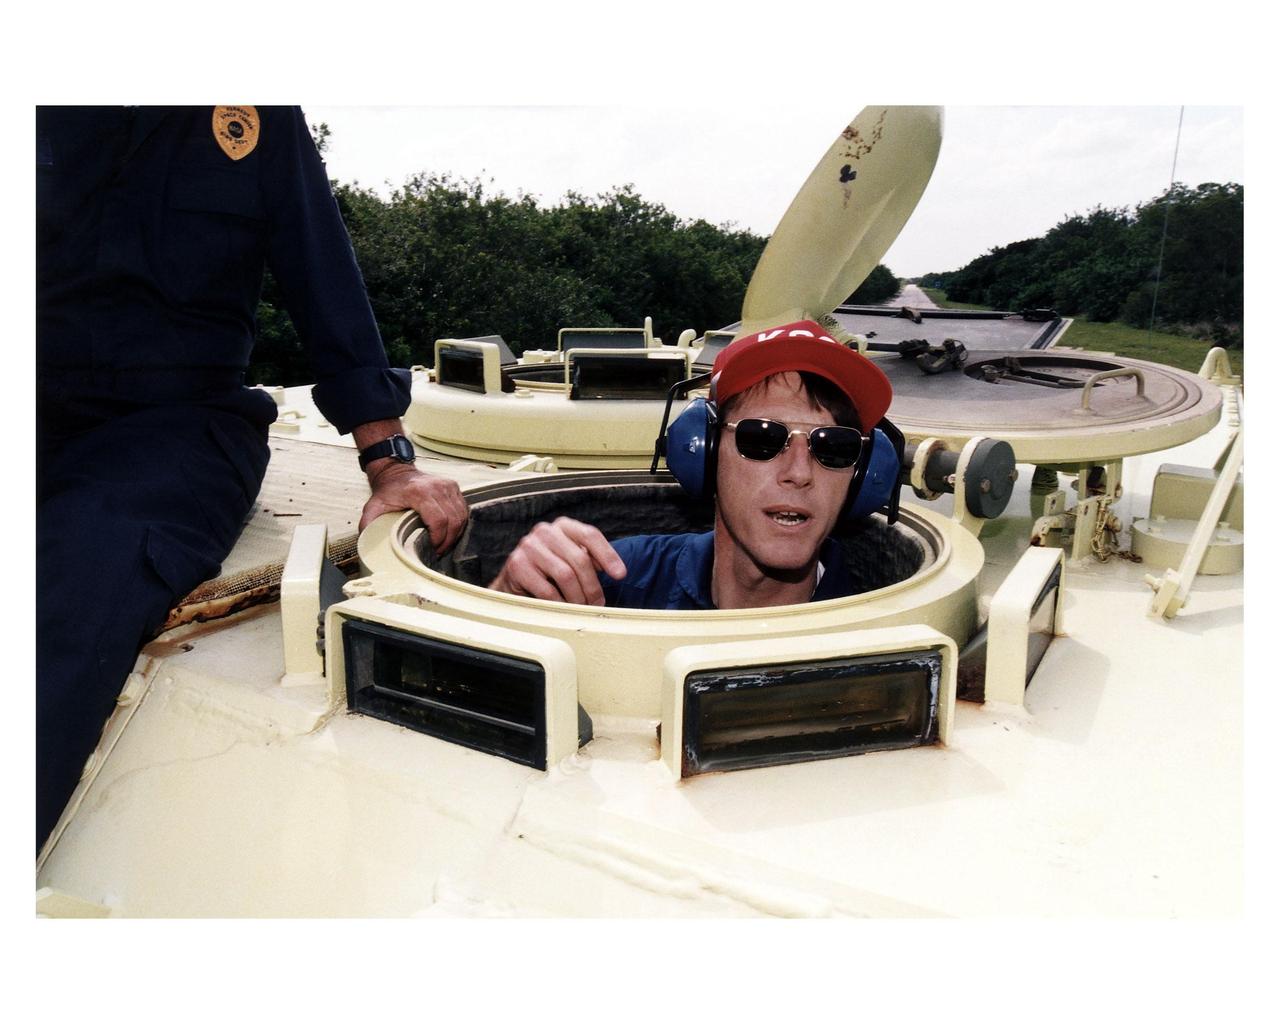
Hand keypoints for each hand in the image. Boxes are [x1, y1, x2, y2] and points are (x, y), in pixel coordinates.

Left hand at [359, 462, 467, 552]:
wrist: (395, 472)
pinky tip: (451, 531)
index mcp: (419, 492)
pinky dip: (460, 523)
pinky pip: (463, 509)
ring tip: (445, 543)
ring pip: (461, 516)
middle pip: (453, 520)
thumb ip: (369, 524)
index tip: (433, 549)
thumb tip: (368, 543)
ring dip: (456, 533)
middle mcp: (437, 487)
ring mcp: (447, 485)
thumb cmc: (388, 491)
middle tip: (439, 551)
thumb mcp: (374, 507)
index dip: (439, 539)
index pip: (438, 520)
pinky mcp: (453, 486)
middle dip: (448, 540)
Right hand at [489, 517, 626, 605]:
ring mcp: (529, 546)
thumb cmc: (548, 570)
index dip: (608, 555)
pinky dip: (559, 603)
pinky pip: (547, 590)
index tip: (621, 575)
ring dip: (578, 597)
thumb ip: (590, 559)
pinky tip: (563, 609)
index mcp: (563, 526)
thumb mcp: (570, 559)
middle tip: (598, 604)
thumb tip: (615, 571)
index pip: (590, 535)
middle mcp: (545, 531)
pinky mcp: (517, 565)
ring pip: (565, 575)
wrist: (514, 580)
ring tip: (582, 608)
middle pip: (579, 559)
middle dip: (593, 586)